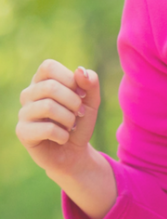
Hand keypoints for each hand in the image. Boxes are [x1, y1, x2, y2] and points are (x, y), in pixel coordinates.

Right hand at [16, 59, 100, 176]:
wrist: (75, 152)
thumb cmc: (79, 123)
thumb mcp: (92, 101)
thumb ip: (90, 82)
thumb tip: (79, 70)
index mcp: (41, 81)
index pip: (48, 66)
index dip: (70, 79)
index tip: (82, 94)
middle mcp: (28, 94)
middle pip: (50, 87)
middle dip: (73, 102)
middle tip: (79, 114)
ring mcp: (23, 113)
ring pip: (48, 107)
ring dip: (69, 119)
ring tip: (70, 126)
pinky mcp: (23, 132)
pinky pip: (47, 129)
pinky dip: (63, 135)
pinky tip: (62, 138)